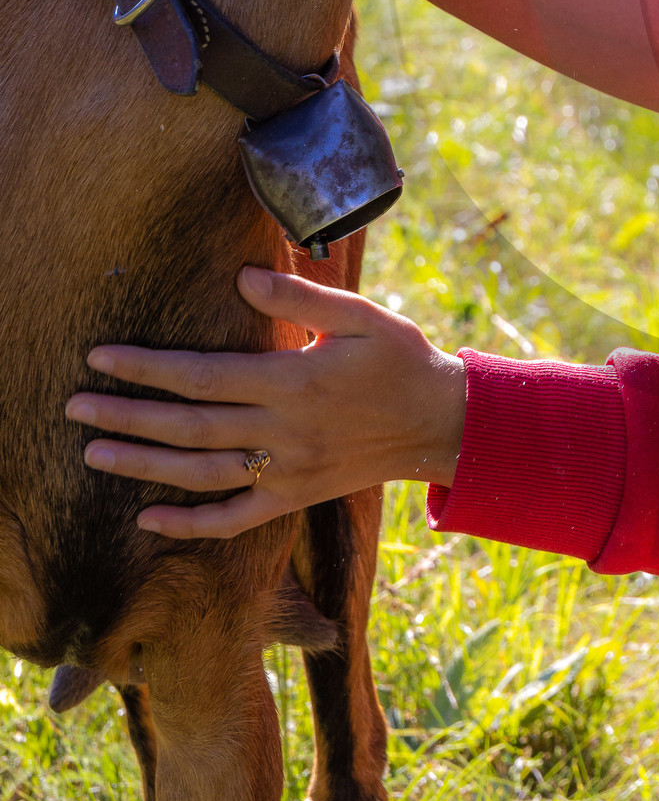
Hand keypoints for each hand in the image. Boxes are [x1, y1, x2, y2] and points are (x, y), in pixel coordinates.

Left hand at [66, 267, 466, 538]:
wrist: (441, 423)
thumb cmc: (401, 359)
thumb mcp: (361, 316)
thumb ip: (301, 297)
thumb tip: (242, 277)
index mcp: (293, 381)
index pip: (202, 375)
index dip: (147, 368)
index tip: (101, 357)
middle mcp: (284, 431)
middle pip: (189, 427)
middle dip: (126, 417)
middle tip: (74, 408)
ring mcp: (287, 471)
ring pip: (200, 475)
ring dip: (144, 466)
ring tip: (95, 453)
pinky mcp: (294, 498)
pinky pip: (234, 519)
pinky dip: (189, 523)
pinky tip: (148, 519)